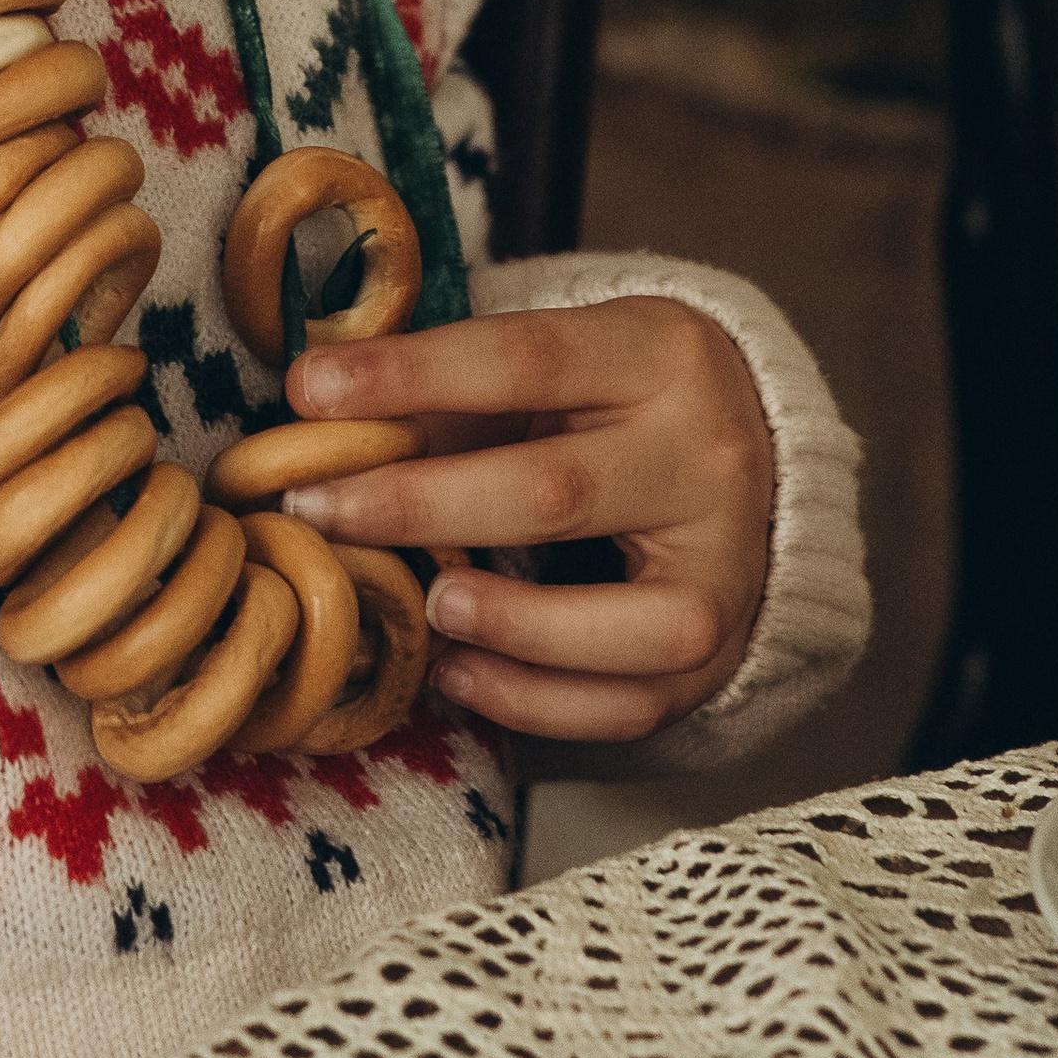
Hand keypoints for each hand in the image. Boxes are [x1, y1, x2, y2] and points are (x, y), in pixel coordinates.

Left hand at [277, 299, 773, 753]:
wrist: (750, 454)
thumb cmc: (613, 401)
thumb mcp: (557, 363)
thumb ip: (448, 387)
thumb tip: (315, 404)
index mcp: (657, 353)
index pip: (524, 358)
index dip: (409, 375)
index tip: (307, 390)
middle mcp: (705, 457)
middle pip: (554, 491)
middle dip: (420, 506)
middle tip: (317, 512)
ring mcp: (723, 566)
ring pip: (625, 624)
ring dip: (508, 624)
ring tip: (425, 606)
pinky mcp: (720, 651)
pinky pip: (629, 704)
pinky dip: (534, 701)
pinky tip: (459, 674)